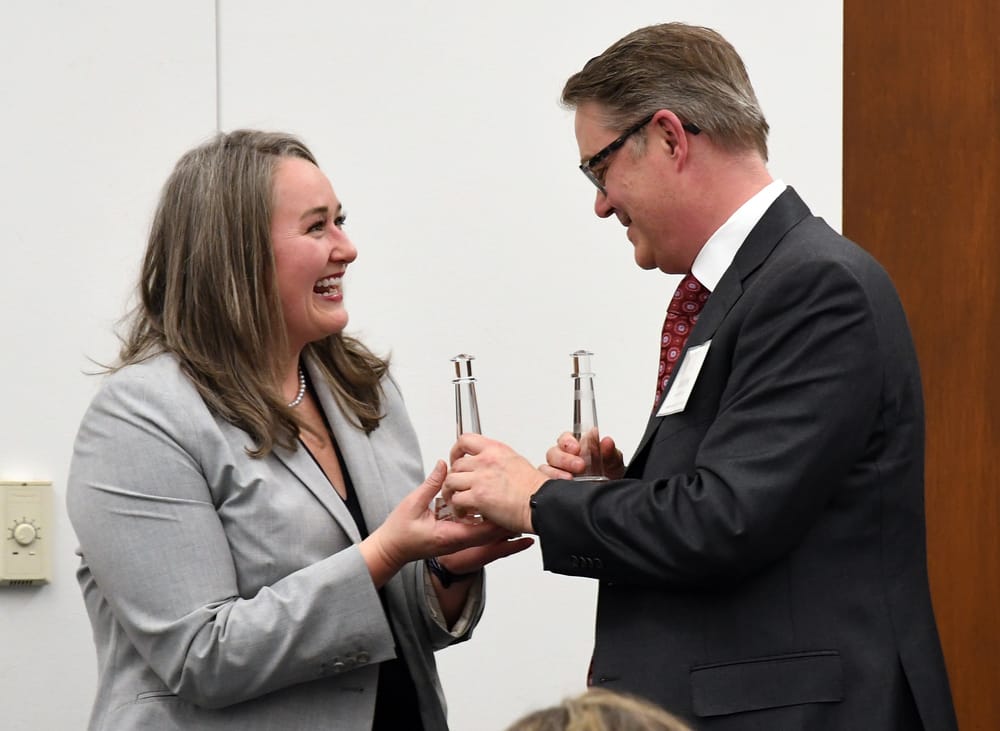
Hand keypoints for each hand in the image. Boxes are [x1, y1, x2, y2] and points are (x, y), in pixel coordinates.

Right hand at [361, 460, 515, 585]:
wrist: (391, 550)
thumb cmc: (399, 533)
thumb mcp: (413, 504)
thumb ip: (431, 485)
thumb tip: (444, 466)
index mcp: (449, 536)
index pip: (481, 531)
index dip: (498, 519)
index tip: (510, 505)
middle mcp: (457, 542)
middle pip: (489, 535)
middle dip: (505, 521)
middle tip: (519, 505)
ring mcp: (457, 541)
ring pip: (485, 534)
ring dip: (497, 521)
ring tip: (513, 506)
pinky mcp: (455, 538)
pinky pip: (475, 531)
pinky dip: (485, 521)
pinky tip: (491, 509)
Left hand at [443, 434, 548, 533]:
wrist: (542, 504)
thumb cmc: (535, 488)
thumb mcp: (516, 461)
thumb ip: (497, 460)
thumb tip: (486, 466)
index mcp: (495, 450)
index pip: (465, 440)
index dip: (456, 451)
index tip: (456, 459)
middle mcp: (486, 461)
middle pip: (456, 465)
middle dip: (454, 478)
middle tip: (457, 487)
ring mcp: (480, 478)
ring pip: (451, 482)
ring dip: (452, 493)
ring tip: (459, 501)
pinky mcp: (478, 497)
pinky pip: (456, 500)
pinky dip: (458, 509)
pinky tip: (465, 512)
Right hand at [540, 432, 624, 480]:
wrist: (607, 495)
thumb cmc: (607, 474)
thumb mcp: (612, 462)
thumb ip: (609, 451)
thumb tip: (607, 442)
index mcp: (575, 447)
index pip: (565, 439)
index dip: (568, 441)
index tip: (576, 448)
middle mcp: (563, 459)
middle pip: (553, 453)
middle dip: (565, 459)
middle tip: (579, 465)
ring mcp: (556, 473)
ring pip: (546, 468)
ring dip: (557, 472)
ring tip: (570, 478)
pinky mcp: (551, 487)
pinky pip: (544, 483)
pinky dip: (550, 484)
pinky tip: (561, 487)